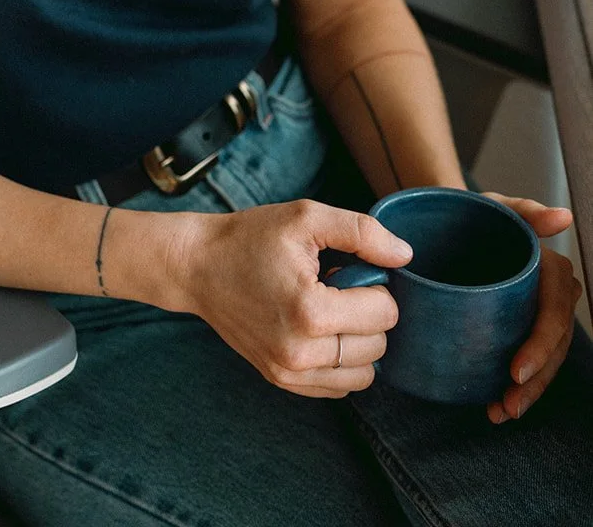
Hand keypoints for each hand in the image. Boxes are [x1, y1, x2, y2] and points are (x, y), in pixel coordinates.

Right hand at [171, 198, 412, 397]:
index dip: (375, 283)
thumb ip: (362, 233)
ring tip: (329, 310)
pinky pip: (339, 386)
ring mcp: (289, 372)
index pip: (385, 312)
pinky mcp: (281, 380)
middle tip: (336, 286)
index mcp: (310, 311)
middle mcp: (301, 352)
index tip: (345, 268)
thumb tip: (405, 256)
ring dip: (359, 341)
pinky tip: (319, 330)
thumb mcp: (306, 217)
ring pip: (365, 374)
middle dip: (368, 312)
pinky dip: (341, 361)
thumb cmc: (251, 237)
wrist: (197, 265)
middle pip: (379, 345)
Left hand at [480, 192, 582, 423]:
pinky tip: (496, 404)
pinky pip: (528, 360)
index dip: (541, 347)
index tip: (516, 372)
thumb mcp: (498, 207)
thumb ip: (528, 211)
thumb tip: (564, 218)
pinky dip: (517, 385)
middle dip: (536, 381)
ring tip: (502, 411)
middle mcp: (553, 296)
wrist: (451, 222)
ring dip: (528, 392)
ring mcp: (538, 314)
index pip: (555, 314)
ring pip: (545, 360)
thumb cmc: (478, 213)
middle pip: (553, 346)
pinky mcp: (521, 327)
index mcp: (552, 270)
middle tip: (508, 404)